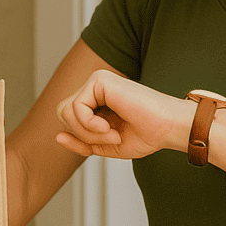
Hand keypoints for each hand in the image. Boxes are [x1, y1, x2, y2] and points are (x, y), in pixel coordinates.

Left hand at [55, 70, 188, 158]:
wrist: (169, 127)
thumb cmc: (145, 134)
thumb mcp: (106, 145)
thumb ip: (81, 143)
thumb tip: (56, 137)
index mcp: (96, 99)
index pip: (68, 117)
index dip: (82, 137)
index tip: (111, 141)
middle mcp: (94, 86)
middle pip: (62, 113)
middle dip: (82, 134)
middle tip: (111, 138)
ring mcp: (96, 80)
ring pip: (65, 111)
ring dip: (88, 132)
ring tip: (113, 134)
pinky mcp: (99, 79)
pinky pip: (76, 107)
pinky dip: (90, 125)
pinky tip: (111, 127)